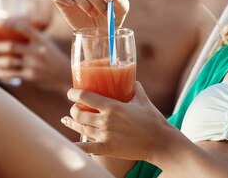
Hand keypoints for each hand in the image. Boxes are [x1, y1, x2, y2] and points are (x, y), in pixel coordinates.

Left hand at [0, 20, 70, 91]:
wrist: (64, 75)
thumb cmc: (52, 56)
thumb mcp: (46, 42)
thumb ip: (33, 36)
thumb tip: (16, 27)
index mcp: (41, 40)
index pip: (24, 28)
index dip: (11, 24)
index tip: (0, 23)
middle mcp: (37, 51)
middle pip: (12, 46)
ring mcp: (33, 64)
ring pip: (9, 62)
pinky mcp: (31, 76)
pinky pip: (11, 74)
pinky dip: (1, 73)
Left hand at [61, 82, 176, 161]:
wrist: (159, 141)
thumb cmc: (152, 119)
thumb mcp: (142, 99)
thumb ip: (135, 88)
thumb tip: (132, 80)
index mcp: (113, 106)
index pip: (85, 97)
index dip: (74, 93)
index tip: (71, 92)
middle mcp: (106, 121)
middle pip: (79, 114)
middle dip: (73, 109)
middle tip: (74, 107)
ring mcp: (105, 136)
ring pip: (80, 128)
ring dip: (72, 123)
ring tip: (68, 119)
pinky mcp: (107, 148)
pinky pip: (87, 148)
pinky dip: (76, 147)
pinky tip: (69, 145)